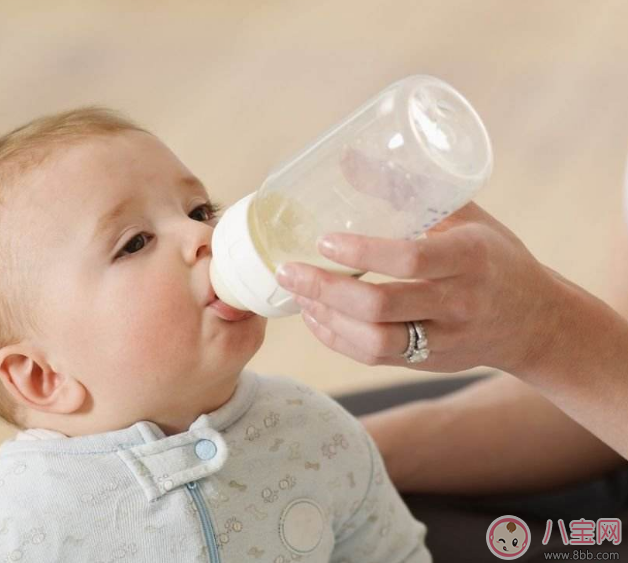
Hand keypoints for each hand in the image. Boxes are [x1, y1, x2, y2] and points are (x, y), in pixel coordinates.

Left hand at [275, 202, 561, 373]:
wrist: (536, 321)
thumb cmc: (495, 257)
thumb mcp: (465, 216)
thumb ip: (408, 191)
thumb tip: (347, 160)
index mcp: (469, 257)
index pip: (410, 260)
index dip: (362, 252)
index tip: (323, 241)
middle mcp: (457, 303)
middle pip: (380, 307)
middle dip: (325, 290)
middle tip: (288, 271)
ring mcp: (444, 339)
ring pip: (374, 342)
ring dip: (327, 319)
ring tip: (298, 294)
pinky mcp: (430, 362)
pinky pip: (376, 358)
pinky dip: (338, 340)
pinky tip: (316, 318)